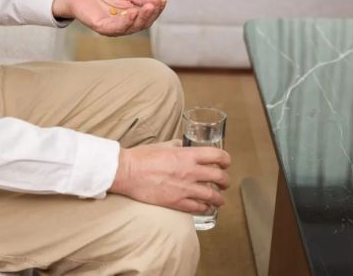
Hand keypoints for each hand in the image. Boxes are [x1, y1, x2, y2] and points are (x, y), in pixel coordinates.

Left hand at [52, 0, 166, 36]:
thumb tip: (160, 0)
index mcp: (132, 17)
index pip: (148, 16)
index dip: (156, 10)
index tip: (162, 1)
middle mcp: (125, 26)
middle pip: (143, 24)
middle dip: (150, 14)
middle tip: (155, 4)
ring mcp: (115, 29)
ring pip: (132, 27)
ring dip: (141, 18)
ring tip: (148, 7)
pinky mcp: (103, 28)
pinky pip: (117, 27)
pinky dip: (127, 21)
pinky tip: (132, 12)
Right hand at [109, 140, 230, 212]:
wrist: (127, 172)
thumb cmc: (141, 157)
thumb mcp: (162, 145)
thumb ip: (176, 145)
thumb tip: (182, 144)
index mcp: (187, 155)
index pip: (217, 155)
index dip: (226, 160)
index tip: (226, 163)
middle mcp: (190, 171)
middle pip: (219, 177)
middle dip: (225, 181)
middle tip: (225, 183)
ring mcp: (185, 188)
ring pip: (212, 195)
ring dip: (219, 198)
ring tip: (220, 200)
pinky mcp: (176, 202)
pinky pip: (198, 208)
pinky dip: (205, 208)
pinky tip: (206, 208)